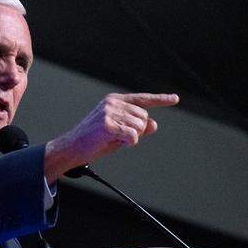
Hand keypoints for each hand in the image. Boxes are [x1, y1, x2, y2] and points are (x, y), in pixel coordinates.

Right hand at [44, 93, 178, 182]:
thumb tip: (154, 124)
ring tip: (114, 139)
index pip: (142, 99)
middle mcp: (113, 103)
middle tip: (120, 137)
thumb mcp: (119, 132)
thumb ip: (136, 127)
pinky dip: (128, 143)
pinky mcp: (108, 124)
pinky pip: (132, 136)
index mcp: (115, 101)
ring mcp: (110, 112)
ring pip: (139, 127)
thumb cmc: (94, 141)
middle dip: (138, 131)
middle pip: (144, 117)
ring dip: (132, 138)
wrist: (72, 148)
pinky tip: (115, 142)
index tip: (175, 99)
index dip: (160, 100)